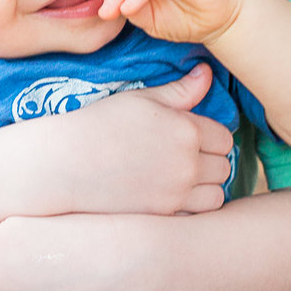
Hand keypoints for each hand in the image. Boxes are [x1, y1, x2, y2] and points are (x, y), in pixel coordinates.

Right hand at [23, 69, 233, 214]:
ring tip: (184, 180)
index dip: (211, 137)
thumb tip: (207, 74)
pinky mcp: (164, 217)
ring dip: (206, 188)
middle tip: (187, 158)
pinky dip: (190, 209)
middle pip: (224, 167)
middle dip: (211, 161)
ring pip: (216, 196)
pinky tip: (171, 198)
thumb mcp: (140, 99)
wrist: (65, 164)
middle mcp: (188, 165)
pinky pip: (195, 216)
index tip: (194, 138)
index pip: (224, 138)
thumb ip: (179, 91)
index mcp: (186, 131)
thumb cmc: (99, 124)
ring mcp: (177, 195)